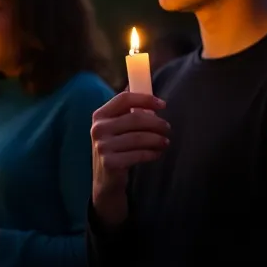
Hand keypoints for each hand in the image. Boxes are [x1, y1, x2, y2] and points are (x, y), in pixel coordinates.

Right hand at [90, 90, 169, 225]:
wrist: (106, 180)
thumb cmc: (116, 148)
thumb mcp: (116, 127)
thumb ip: (127, 109)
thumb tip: (145, 86)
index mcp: (100, 115)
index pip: (124, 99)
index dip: (146, 99)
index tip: (163, 105)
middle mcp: (98, 129)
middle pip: (135, 118)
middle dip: (156, 123)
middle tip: (167, 128)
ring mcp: (102, 146)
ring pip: (139, 137)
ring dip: (157, 139)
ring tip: (165, 142)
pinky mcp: (110, 162)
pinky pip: (138, 154)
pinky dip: (152, 153)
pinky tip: (157, 153)